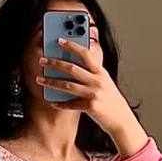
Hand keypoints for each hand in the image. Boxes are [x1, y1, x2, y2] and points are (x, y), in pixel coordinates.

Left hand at [36, 31, 147, 155]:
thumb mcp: (105, 82)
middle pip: (72, 68)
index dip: (72, 46)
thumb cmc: (111, 101)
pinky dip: (60, 103)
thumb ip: (93, 73)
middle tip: (42, 60)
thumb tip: (76, 65)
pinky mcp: (90, 107)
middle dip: (55, 63)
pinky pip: (71, 104)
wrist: (122, 120)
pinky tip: (52, 102)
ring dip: (51, 82)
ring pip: (68, 85)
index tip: (60, 40)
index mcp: (101, 72)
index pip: (85, 54)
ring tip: (40, 80)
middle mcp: (98, 81)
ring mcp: (94, 93)